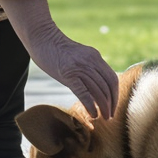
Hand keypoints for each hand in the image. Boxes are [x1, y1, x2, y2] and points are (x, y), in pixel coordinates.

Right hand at [0, 0, 118, 118]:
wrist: (42, 39)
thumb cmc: (57, 51)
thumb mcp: (79, 57)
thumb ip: (90, 68)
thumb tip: (97, 89)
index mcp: (95, 56)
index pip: (112, 78)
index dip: (115, 95)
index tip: (113, 107)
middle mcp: (90, 61)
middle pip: (107, 86)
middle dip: (111, 103)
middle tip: (109, 117)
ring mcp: (79, 67)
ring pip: (98, 91)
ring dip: (103, 107)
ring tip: (103, 118)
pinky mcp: (68, 74)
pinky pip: (84, 93)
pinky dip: (91, 106)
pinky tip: (93, 114)